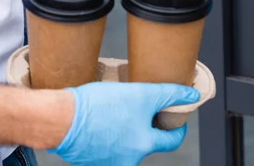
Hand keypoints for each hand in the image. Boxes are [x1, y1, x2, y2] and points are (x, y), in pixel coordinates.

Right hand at [49, 82, 199, 165]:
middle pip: (146, 142)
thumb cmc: (100, 107)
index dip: (177, 129)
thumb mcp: (142, 94)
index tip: (177, 120)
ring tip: (118, 110)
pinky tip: (101, 119)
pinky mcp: (89, 159)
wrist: (60, 118)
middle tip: (142, 108)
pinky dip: (107, 134)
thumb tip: (192, 95)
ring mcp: (107, 162)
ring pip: (125, 143)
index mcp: (143, 146)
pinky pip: (105, 146)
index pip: (170, 141)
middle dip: (147, 126)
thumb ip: (169, 94)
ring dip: (125, 129)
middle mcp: (127, 160)